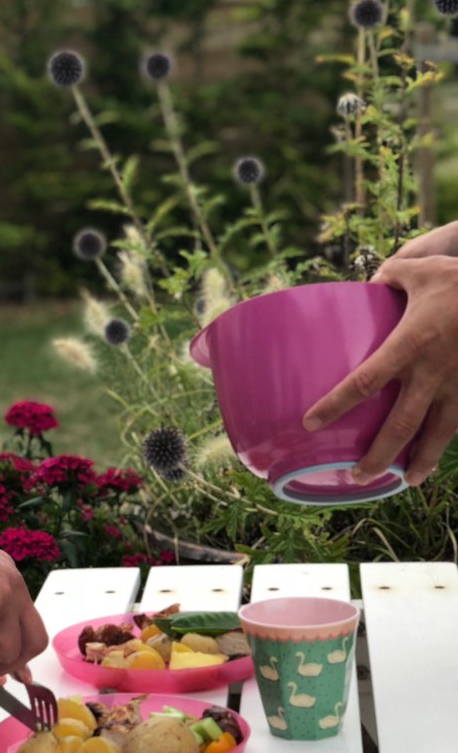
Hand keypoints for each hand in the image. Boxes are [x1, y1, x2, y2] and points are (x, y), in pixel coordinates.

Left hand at [302, 228, 457, 485]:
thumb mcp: (420, 271)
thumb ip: (389, 278)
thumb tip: (370, 283)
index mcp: (409, 344)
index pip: (363, 382)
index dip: (335, 406)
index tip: (309, 424)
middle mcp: (432, 372)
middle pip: (400, 425)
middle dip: (378, 456)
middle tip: (357, 477)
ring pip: (438, 433)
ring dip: (420, 461)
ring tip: (403, 481)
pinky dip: (447, 444)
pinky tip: (436, 457)